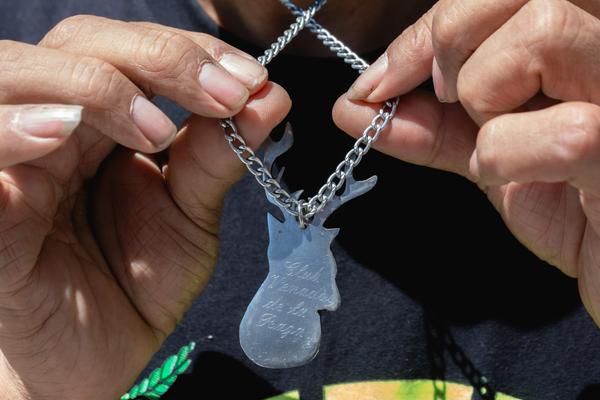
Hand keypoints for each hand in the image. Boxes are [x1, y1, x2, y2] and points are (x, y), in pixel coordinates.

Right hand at [0, 16, 289, 398]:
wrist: (98, 359)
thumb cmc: (137, 283)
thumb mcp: (190, 217)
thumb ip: (217, 156)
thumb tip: (271, 95)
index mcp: (100, 126)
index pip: (128, 50)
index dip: (187, 51)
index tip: (249, 79)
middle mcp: (51, 133)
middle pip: (78, 44)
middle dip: (156, 60)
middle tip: (222, 96)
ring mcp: (13, 170)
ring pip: (14, 76)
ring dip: (93, 85)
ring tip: (156, 129)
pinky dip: (12, 130)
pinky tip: (63, 133)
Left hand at [333, 0, 599, 325]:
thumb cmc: (569, 206)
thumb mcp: (488, 155)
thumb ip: (429, 124)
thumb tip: (353, 105)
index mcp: (579, 42)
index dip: (430, 28)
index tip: (377, 83)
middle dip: (451, 41)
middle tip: (445, 97)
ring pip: (541, 32)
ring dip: (486, 96)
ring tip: (497, 145)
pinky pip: (561, 129)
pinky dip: (509, 157)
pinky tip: (529, 183)